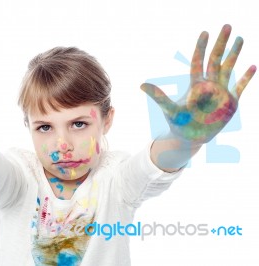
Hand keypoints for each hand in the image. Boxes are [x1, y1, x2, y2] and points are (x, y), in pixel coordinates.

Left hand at [141, 24, 255, 142]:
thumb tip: (141, 85)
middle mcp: (209, 85)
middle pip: (216, 59)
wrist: (190, 138)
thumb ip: (159, 96)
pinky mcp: (230, 103)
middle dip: (221, 43)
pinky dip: (246, 78)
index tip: (205, 32)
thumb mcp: (169, 109)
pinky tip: (253, 66)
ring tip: (240, 38)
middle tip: (226, 26)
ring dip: (234, 54)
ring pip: (228, 68)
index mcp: (195, 85)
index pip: (198, 61)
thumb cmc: (178, 123)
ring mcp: (221, 92)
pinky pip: (240, 87)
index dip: (201, 47)